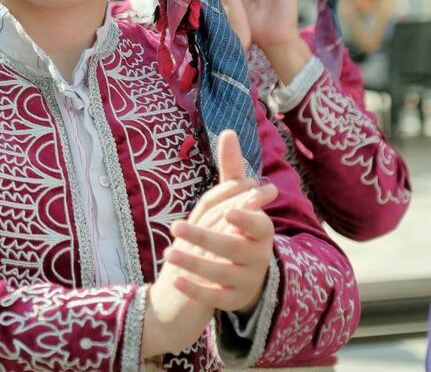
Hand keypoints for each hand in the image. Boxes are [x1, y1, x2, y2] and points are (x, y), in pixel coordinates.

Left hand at [164, 131, 275, 314]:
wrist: (249, 276)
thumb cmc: (240, 229)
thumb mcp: (238, 202)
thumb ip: (233, 171)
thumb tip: (229, 131)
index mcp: (261, 231)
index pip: (258, 225)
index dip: (245, 220)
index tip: (229, 212)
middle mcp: (258, 257)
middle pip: (232, 248)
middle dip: (205, 238)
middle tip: (175, 227)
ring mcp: (246, 280)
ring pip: (220, 273)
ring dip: (194, 263)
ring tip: (169, 252)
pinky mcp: (232, 300)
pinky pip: (214, 298)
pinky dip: (195, 289)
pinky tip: (175, 277)